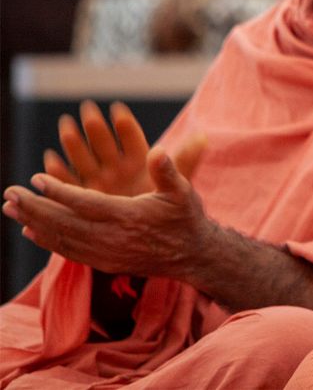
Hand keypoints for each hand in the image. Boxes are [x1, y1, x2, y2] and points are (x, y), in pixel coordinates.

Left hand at [4, 147, 215, 278]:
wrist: (193, 255)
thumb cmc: (186, 217)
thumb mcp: (183, 191)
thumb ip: (168, 171)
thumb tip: (157, 151)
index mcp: (128, 216)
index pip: (84, 203)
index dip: (57, 192)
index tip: (34, 180)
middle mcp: (112, 238)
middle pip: (63, 222)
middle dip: (33, 208)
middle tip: (8, 194)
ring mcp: (105, 254)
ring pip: (61, 238)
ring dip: (33, 223)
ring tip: (10, 209)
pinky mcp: (103, 263)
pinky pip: (68, 252)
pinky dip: (46, 241)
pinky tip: (29, 231)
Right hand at [43, 100, 206, 197]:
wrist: (149, 234)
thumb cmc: (165, 206)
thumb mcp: (177, 183)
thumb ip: (185, 160)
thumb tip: (203, 136)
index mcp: (139, 162)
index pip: (132, 140)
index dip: (126, 126)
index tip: (119, 109)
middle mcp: (117, 168)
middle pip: (105, 144)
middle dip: (96, 128)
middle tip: (87, 109)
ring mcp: (98, 181)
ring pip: (84, 158)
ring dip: (75, 143)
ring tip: (67, 127)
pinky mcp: (84, 197)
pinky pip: (70, 182)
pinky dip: (61, 172)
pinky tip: (50, 161)